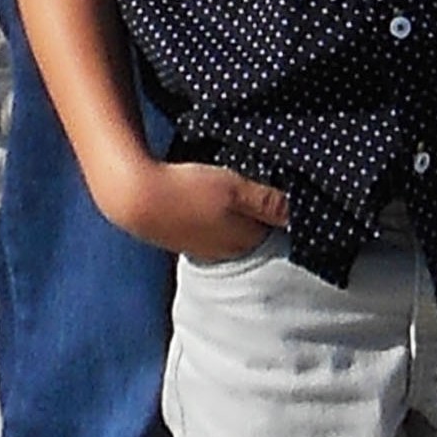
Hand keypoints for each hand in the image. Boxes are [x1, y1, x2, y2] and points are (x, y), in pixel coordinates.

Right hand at [108, 156, 289, 262]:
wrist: (134, 198)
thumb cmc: (189, 192)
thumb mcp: (236, 189)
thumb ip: (269, 201)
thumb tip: (302, 211)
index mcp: (245, 241)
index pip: (278, 229)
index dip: (287, 210)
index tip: (294, 191)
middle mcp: (226, 252)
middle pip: (255, 230)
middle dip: (263, 213)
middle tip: (268, 185)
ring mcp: (203, 247)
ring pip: (232, 228)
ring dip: (238, 212)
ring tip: (239, 188)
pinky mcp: (183, 236)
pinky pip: (211, 225)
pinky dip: (217, 213)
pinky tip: (210, 195)